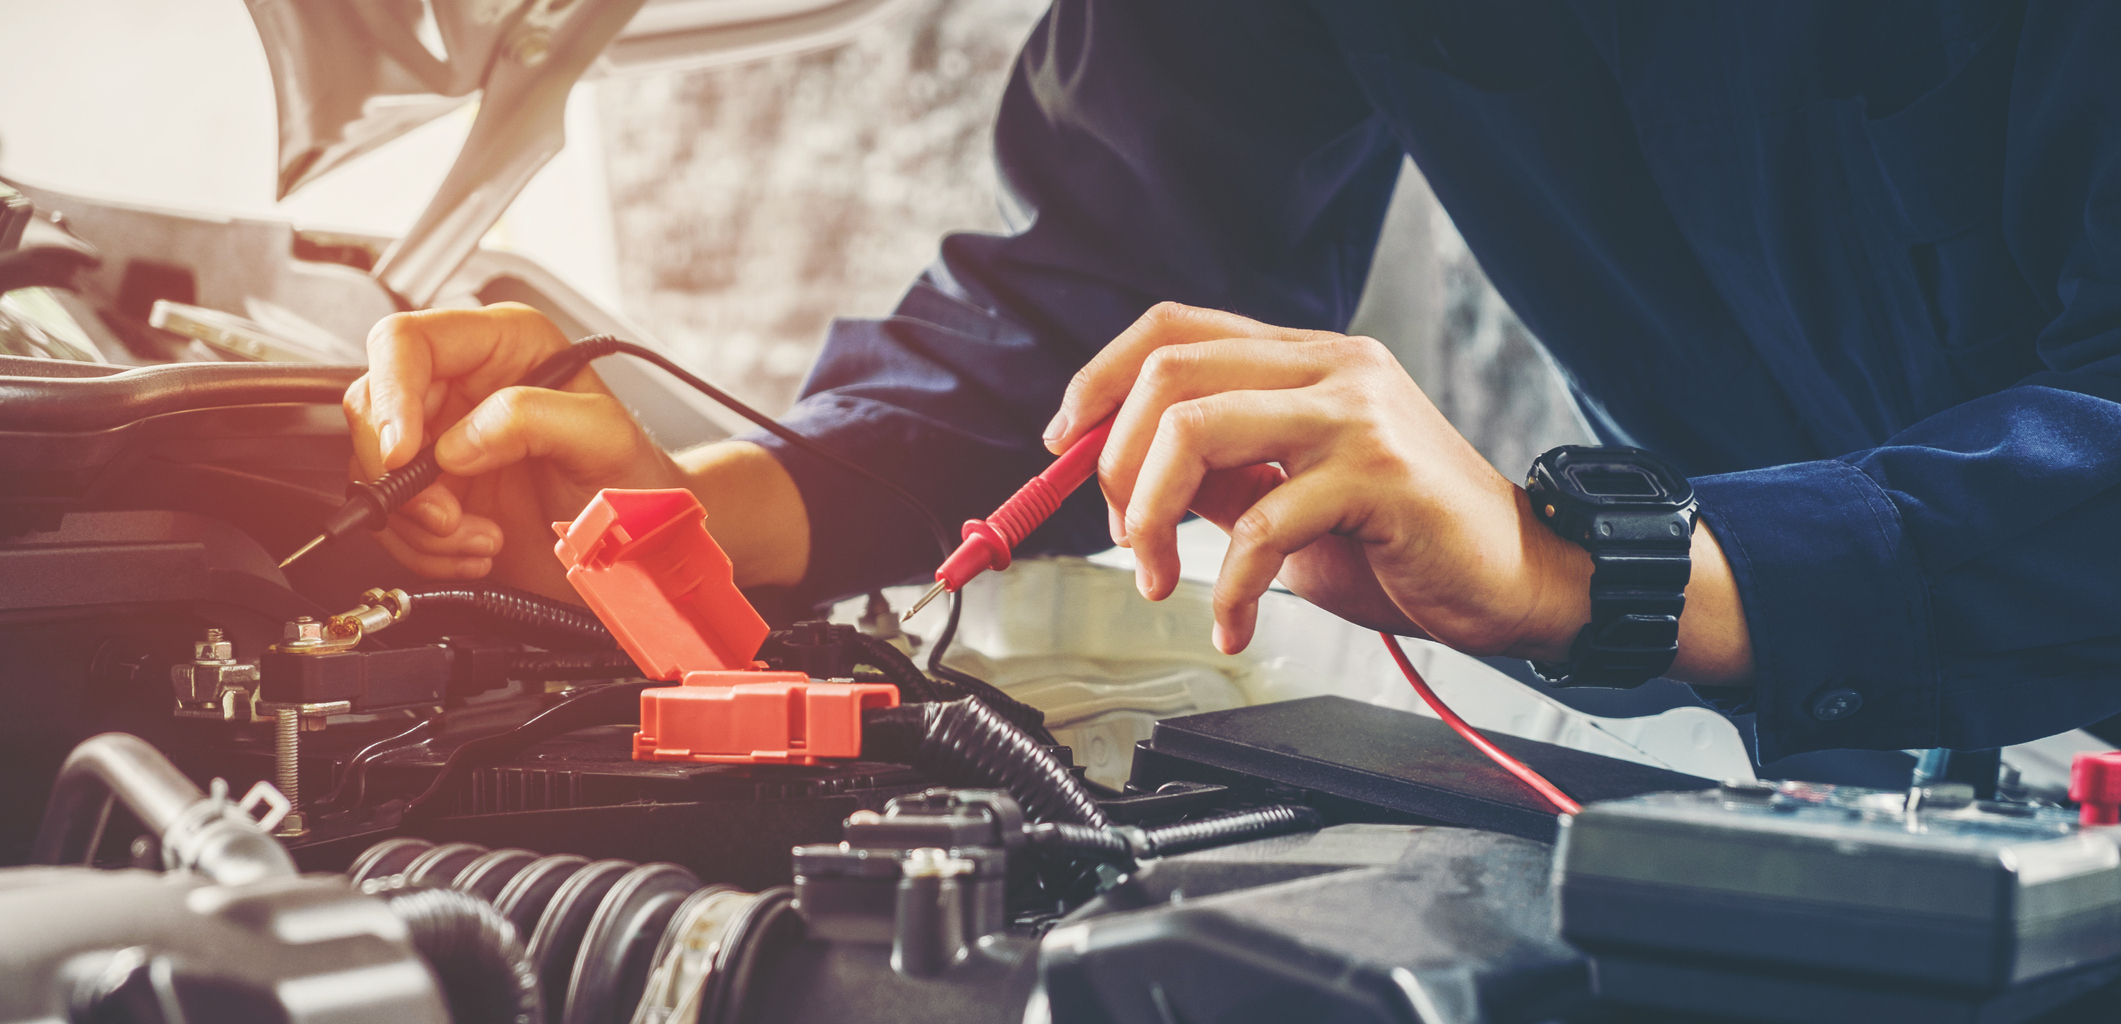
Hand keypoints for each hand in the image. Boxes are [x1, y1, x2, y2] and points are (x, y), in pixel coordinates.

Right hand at [344, 304, 692, 598]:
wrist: (640, 545)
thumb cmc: (634, 478)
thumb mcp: (602, 436)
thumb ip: (535, 418)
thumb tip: (459, 440)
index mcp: (502, 345)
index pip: (405, 341)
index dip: (391, 394)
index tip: (403, 453)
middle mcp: (463, 386)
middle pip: (373, 408)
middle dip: (402, 475)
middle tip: (448, 514)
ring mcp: (444, 441)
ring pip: (374, 471)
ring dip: (420, 523)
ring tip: (481, 538)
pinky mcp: (437, 493)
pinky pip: (392, 519)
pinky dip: (425, 548)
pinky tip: (477, 549)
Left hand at [1047, 303, 1753, 684]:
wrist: (1520, 580)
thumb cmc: (1408, 543)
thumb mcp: (1294, 499)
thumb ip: (1224, 477)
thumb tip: (1129, 481)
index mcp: (1306, 359)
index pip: (1174, 327)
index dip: (1101, 377)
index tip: (1063, 443)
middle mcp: (1331, 367)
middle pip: (1170, 371)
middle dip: (1113, 461)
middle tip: (1119, 534)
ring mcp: (1356, 414)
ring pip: (1197, 429)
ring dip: (1147, 516)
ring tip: (1157, 579)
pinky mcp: (1378, 475)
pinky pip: (1259, 522)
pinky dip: (1224, 584)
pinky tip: (1231, 621)